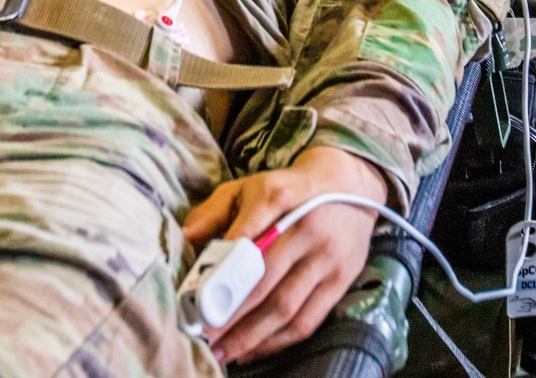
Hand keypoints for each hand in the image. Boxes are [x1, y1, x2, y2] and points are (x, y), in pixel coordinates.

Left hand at [183, 146, 385, 364]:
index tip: (198, 300)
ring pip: (285, 308)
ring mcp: (327, 256)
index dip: (222, 270)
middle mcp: (306, 226)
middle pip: (265, 281)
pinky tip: (252, 349)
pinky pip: (307, 321)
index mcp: (278, 195)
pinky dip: (277, 342)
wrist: (348, 183)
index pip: (247, 235)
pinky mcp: (341, 280)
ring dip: (250, 336)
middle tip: (203, 336)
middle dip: (230, 315)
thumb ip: (215, 210)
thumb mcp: (249, 187)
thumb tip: (187, 236)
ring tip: (222, 352)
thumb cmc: (287, 190)